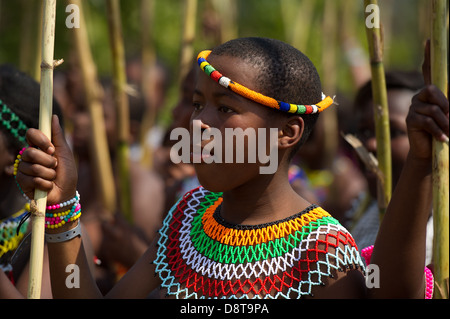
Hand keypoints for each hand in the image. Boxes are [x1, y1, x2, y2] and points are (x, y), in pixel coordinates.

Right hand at [16, 115, 77, 204]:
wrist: (66, 194)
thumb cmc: (67, 173)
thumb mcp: (65, 153)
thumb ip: (58, 136)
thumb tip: (54, 117)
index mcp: (40, 147)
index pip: (31, 134)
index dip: (40, 140)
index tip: (51, 148)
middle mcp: (29, 156)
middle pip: (30, 152)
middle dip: (47, 162)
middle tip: (55, 166)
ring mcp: (24, 168)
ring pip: (32, 167)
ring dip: (48, 174)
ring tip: (53, 177)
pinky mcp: (22, 182)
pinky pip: (32, 179)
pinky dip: (45, 183)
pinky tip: (48, 186)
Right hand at [406, 41, 448, 160]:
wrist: (432, 153)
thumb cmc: (446, 133)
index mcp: (432, 94)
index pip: (429, 71)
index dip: (429, 57)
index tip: (428, 41)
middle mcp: (420, 97)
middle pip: (432, 90)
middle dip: (446, 105)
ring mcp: (413, 108)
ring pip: (433, 109)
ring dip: (446, 123)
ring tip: (449, 134)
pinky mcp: (410, 120)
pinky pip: (428, 121)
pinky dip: (438, 131)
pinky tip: (442, 139)